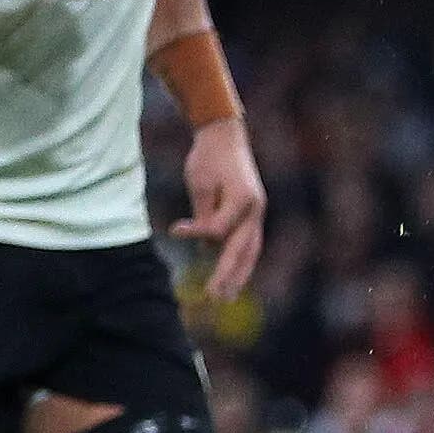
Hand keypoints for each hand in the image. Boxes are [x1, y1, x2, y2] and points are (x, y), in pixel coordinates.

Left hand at [182, 116, 266, 298]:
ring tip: (228, 296)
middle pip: (242, 250)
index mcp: (243, 200)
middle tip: (215, 297)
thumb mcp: (201, 183)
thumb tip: (206, 245)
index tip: (176, 229)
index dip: (197, 232)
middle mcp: (256, 210)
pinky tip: (231, 276)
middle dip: (228, 276)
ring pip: (250, 251)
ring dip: (239, 275)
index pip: (219, 230)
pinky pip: (248, 243)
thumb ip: (205, 216)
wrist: (225, 135)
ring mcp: (257, 213)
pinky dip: (240, 261)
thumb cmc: (209, 156)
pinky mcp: (252, 213)